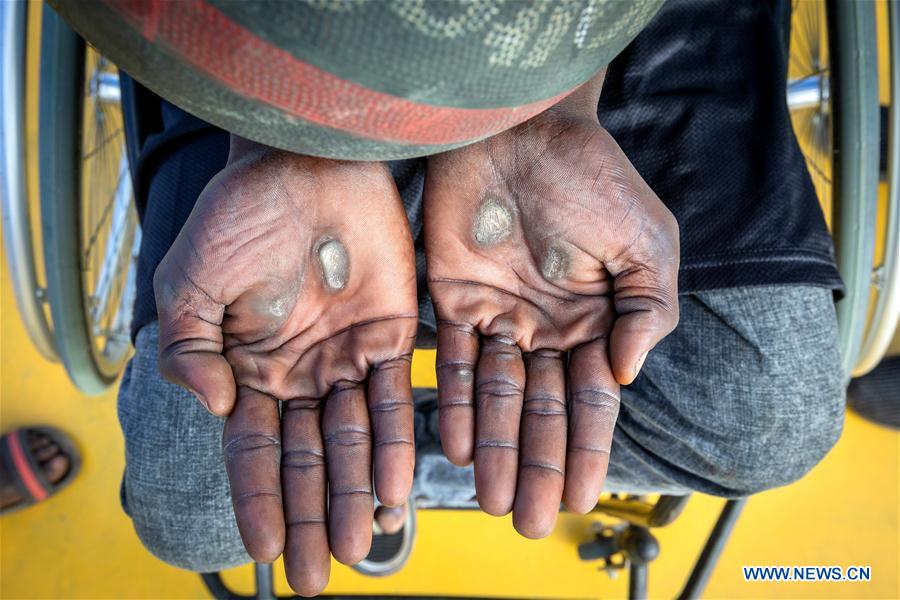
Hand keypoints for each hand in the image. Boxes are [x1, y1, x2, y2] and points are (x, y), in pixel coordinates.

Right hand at [154, 141, 417, 594]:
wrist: (307, 162)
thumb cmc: (242, 214)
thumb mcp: (189, 280)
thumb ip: (188, 348)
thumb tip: (213, 407)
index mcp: (250, 366)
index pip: (254, 449)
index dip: (260, 500)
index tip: (267, 552)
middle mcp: (302, 371)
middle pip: (309, 459)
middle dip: (315, 516)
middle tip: (322, 574)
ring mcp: (348, 356)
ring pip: (356, 440)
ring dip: (361, 492)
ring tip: (367, 542)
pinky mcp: (395, 333)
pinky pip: (398, 397)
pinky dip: (398, 441)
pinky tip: (399, 484)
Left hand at [424, 76, 678, 537]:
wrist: (524, 128)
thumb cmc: (593, 178)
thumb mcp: (647, 243)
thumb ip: (648, 311)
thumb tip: (627, 377)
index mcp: (596, 321)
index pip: (591, 401)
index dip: (588, 451)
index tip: (583, 500)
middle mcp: (545, 328)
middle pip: (540, 410)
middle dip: (536, 465)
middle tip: (528, 521)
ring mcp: (498, 316)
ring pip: (494, 396)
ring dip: (493, 447)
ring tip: (489, 499)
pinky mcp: (452, 298)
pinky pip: (449, 360)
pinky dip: (451, 401)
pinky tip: (452, 443)